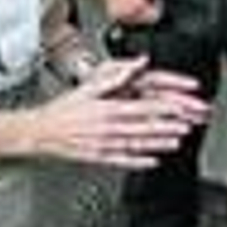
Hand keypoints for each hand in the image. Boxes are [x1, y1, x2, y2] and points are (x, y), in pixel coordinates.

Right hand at [30, 56, 209, 167]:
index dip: (163, 108)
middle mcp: (107, 129)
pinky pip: (122, 161)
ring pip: (136, 145)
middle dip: (167, 127)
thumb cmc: (62, 109)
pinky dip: (138, 162)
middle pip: (143, 128)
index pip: (141, 108)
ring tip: (176, 142)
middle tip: (186, 126)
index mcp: (106, 110)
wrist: (39, 132)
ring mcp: (103, 145)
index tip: (179, 107)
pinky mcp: (98, 157)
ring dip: (158, 144)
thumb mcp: (87, 87)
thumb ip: (115, 76)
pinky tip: (152, 162)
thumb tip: (137, 63)